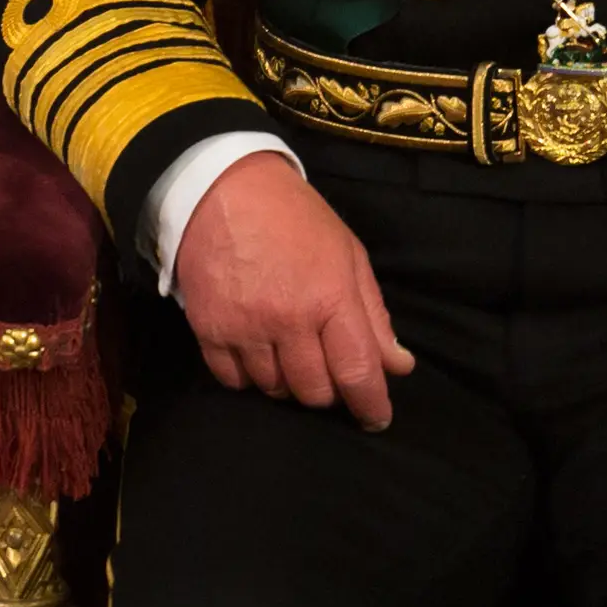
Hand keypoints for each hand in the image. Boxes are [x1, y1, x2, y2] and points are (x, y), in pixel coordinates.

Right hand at [170, 154, 412, 429]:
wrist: (223, 187)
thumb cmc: (295, 218)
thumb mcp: (348, 255)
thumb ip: (374, 315)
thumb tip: (398, 367)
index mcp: (330, 297)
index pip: (357, 372)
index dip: (371, 405)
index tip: (375, 419)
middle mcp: (288, 319)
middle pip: (314, 391)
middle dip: (327, 390)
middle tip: (326, 369)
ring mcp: (245, 327)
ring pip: (274, 390)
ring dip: (287, 382)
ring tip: (289, 353)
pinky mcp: (208, 329)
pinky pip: (233, 381)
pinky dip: (249, 378)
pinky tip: (257, 354)